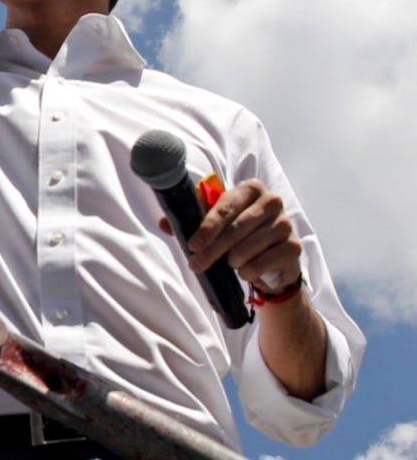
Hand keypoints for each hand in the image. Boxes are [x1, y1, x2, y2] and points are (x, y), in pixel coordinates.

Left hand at [178, 178, 304, 296]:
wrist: (272, 260)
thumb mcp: (216, 224)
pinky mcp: (295, 246)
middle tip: (195, 264)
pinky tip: (245, 271)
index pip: (224, 207)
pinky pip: (263, 263)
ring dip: (232, 261)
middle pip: (234, 229)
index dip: (206, 228)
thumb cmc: (239, 235)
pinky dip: (248, 271)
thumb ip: (191, 220)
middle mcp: (272, 201)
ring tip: (229, 263)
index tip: (192, 245)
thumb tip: (165, 223)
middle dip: (212, 250)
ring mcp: (286, 223)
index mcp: (250, 188)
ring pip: (247, 248)